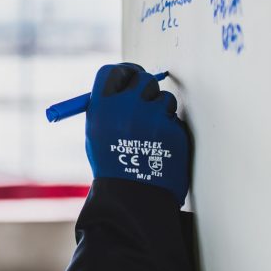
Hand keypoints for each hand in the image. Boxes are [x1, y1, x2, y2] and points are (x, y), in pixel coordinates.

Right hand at [85, 63, 189, 205]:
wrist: (132, 199)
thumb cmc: (112, 167)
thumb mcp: (96, 133)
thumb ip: (108, 107)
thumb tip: (126, 85)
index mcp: (101, 107)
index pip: (114, 71)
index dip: (125, 72)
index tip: (132, 76)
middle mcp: (125, 107)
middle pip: (142, 78)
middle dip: (146, 89)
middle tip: (148, 99)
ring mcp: (151, 117)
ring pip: (164, 98)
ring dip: (161, 111)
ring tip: (151, 135)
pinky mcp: (172, 130)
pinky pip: (174, 119)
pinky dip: (170, 130)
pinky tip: (161, 148)